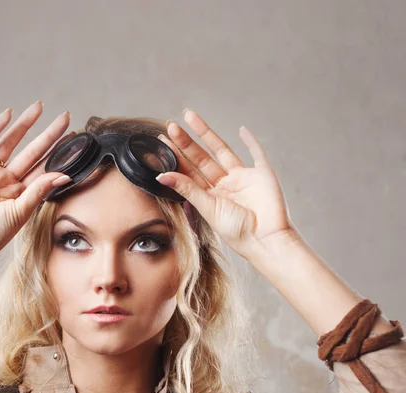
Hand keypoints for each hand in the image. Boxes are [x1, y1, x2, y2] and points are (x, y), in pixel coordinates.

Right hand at [0, 101, 73, 266]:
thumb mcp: (21, 212)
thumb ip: (40, 190)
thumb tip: (64, 174)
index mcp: (21, 194)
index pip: (44, 168)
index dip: (58, 153)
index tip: (74, 138)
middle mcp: (7, 180)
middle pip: (32, 152)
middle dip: (48, 134)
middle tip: (65, 117)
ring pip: (11, 142)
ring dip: (24, 125)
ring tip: (39, 107)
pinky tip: (8, 114)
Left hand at [156, 110, 297, 259]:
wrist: (266, 239)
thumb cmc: (237, 231)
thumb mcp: (208, 208)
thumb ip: (187, 189)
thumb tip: (161, 175)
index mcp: (210, 196)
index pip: (189, 171)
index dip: (176, 156)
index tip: (162, 141)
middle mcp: (224, 185)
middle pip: (202, 158)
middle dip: (186, 142)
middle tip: (171, 125)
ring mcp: (243, 178)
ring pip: (222, 150)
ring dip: (207, 134)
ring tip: (191, 117)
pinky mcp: (262, 174)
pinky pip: (256, 154)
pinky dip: (251, 142)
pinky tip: (242, 130)